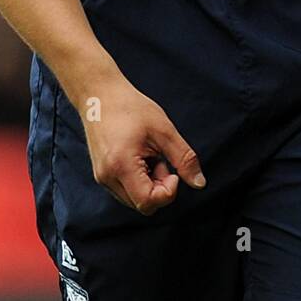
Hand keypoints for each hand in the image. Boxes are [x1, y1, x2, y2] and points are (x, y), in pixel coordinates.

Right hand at [75, 70, 206, 216]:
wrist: (100, 94)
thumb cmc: (131, 107)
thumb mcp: (164, 130)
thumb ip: (184, 159)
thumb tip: (200, 183)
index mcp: (121, 166)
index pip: (148, 202)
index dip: (168, 191)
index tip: (172, 170)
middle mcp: (107, 177)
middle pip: (142, 205)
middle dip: (159, 188)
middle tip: (160, 159)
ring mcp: (102, 177)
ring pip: (134, 200)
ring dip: (149, 184)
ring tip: (148, 155)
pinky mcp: (101, 174)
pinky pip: (126, 190)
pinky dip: (138, 180)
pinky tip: (139, 157)